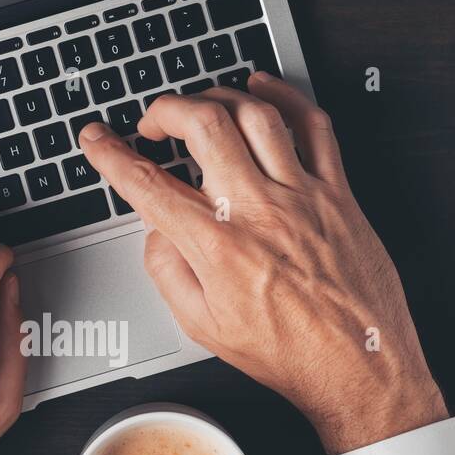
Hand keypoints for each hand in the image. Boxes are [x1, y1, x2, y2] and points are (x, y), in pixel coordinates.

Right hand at [79, 73, 446, 454]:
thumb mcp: (204, 327)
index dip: (111, 155)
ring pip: (254, 114)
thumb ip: (168, 272)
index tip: (96, 140)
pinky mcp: (337, 193)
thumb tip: (157, 231)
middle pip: (203, 125)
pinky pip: (313, 124)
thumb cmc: (289, 353)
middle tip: (154, 122)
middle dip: (166, 110)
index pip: (148, 185)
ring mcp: (301, 195)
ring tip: (202, 107)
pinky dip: (284, 95)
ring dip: (218, 98)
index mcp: (217, 247)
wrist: (357, 366)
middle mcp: (258, 211)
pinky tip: (263, 89)